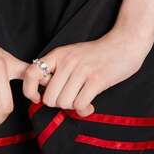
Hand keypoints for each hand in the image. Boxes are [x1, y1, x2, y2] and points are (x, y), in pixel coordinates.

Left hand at [22, 29, 150, 116]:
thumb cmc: (97, 54)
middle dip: (59, 104)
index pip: (31, 73)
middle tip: (70, 97)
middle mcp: (67, 62)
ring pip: (64, 103)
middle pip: (49, 98)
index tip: (37, 97)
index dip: (29, 91)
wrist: (124, 43)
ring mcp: (82, 70)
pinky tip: (90, 104)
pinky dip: (84, 110)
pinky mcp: (96, 80)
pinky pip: (80, 105)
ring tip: (82, 98)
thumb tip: (44, 94)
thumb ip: (58, 70)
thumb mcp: (72, 55)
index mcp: (58, 54)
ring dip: (73, 106)